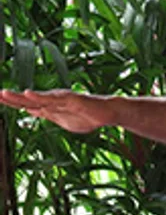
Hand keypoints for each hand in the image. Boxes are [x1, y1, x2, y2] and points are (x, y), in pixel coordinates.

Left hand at [0, 89, 114, 132]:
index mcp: (50, 107)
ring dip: (20, 97)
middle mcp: (53, 100)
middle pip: (27, 100)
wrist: (107, 113)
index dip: (12, 103)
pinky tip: (28, 93)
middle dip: (10, 99)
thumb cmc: (88, 117)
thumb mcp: (63, 121)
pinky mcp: (71, 99)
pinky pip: (54, 98)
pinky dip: (40, 96)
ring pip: (37, 98)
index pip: (27, 105)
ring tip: (4, 94)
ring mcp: (61, 99)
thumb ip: (47, 115)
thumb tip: (30, 111)